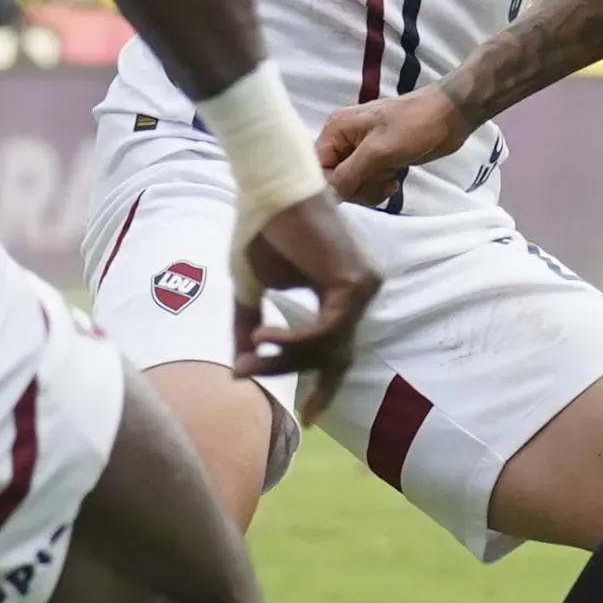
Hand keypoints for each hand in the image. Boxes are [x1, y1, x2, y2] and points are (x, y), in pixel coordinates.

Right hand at [236, 190, 379, 427]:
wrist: (268, 186)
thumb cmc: (261, 227)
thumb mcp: (252, 286)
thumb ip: (251, 325)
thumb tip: (240, 367)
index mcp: (338, 293)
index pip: (336, 350)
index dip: (324, 385)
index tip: (308, 417)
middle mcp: (358, 291)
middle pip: (333, 354)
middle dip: (296, 373)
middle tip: (260, 382)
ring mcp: (362, 286)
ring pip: (328, 345)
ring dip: (285, 356)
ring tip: (250, 353)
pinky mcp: (355, 281)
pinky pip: (326, 329)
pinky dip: (294, 339)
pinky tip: (262, 338)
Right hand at [316, 87, 464, 207]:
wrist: (450, 115)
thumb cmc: (413, 126)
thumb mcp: (378, 152)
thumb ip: (348, 175)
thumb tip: (327, 197)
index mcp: (336, 129)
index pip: (316, 167)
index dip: (330, 184)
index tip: (352, 191)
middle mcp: (344, 139)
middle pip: (333, 178)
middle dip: (355, 187)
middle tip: (377, 180)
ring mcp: (361, 150)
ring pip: (351, 184)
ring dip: (370, 188)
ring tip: (389, 178)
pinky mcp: (378, 159)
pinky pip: (368, 182)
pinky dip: (379, 186)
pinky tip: (395, 179)